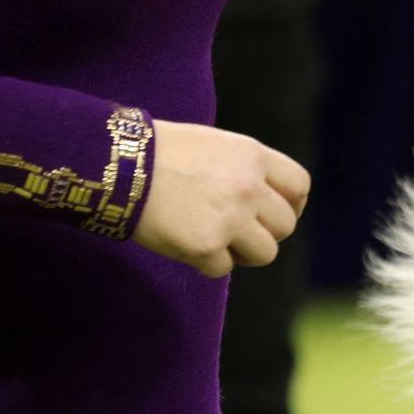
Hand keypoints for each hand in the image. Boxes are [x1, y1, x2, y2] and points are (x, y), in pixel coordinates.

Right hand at [130, 121, 310, 276]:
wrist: (115, 164)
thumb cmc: (158, 152)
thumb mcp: (213, 145)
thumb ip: (246, 170)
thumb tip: (268, 201)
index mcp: (252, 156)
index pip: (299, 186)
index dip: (291, 204)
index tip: (273, 213)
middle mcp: (249, 187)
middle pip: (286, 225)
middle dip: (266, 232)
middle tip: (238, 231)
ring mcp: (230, 219)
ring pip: (266, 253)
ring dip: (244, 253)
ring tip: (216, 240)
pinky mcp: (206, 246)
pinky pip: (223, 268)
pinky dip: (207, 262)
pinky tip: (186, 242)